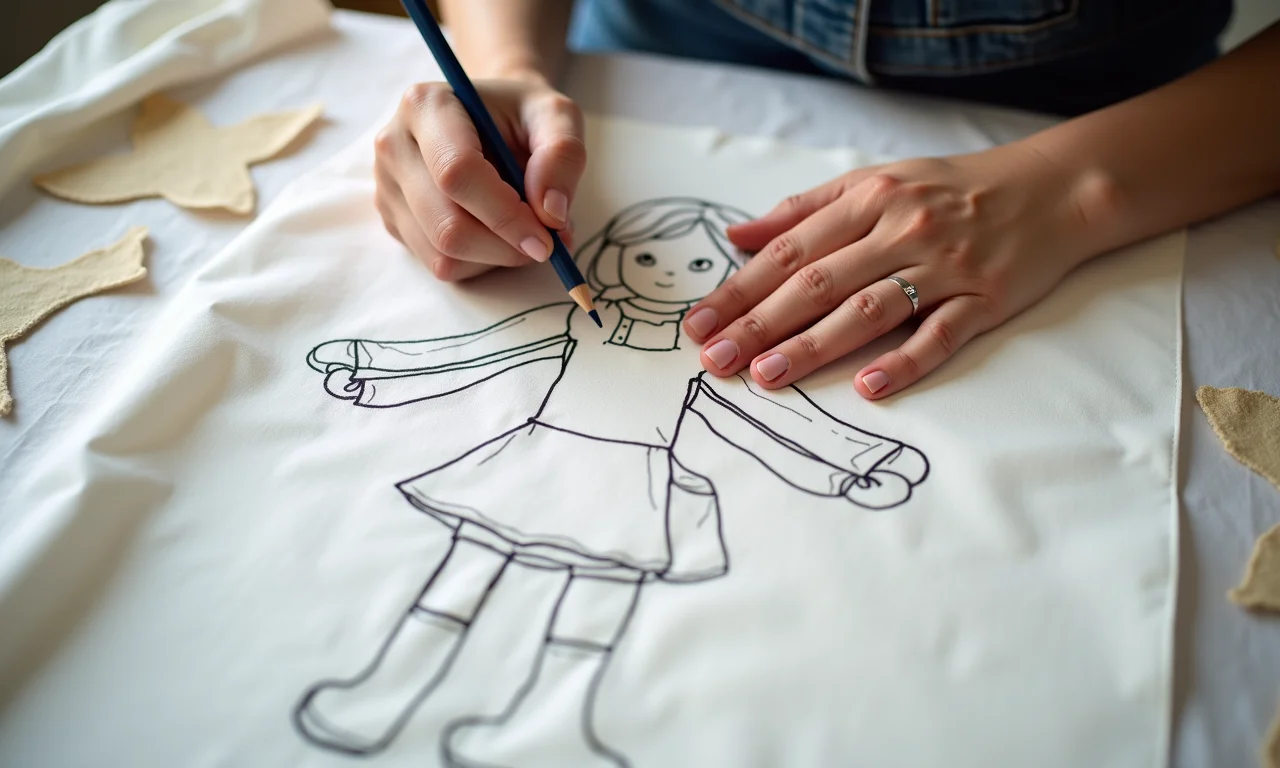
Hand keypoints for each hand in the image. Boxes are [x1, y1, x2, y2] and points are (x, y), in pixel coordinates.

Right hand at [373, 74, 585, 280]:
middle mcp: (395, 146)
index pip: (457, 173)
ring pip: (442, 254)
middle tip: (545, 244)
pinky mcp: (394, 220)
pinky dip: (480, 263)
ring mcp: (388, 187)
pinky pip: (439, 264)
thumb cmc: (521, 115)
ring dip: (496, 258)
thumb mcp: (556, 114)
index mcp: (426, 106)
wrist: (490, 118)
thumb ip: (562, 154)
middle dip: (505, 246)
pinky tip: (497, 234)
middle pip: (446, 225)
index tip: (547, 237)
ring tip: (524, 231)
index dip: (506, 215)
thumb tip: (552, 213)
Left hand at [683, 144, 1108, 398]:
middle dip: (759, 324)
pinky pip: (941, 334)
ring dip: (814, 345)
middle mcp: (901, 230)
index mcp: (868, 199)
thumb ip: (803, 211)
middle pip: (817, 283)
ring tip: (767, 376)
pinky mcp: (985, 300)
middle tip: (715, 360)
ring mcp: (944, 267)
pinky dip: (906, 360)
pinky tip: (871, 387)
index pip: (788, 251)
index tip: (697, 323)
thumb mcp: (874, 182)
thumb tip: (736, 239)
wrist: (1053, 189)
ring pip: (868, 310)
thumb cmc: (950, 190)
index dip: (739, 289)